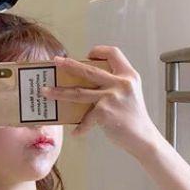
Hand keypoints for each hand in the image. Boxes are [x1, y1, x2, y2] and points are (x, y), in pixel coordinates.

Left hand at [41, 45, 157, 154]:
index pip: (113, 53)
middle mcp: (121, 83)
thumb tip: (86, 85)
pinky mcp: (105, 113)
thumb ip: (114, 85)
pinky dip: (80, 127)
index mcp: (128, 75)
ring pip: (79, 92)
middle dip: (69, 65)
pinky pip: (86, 119)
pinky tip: (76, 133)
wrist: (143, 138)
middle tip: (56, 62)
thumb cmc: (134, 118)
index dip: (99, 51)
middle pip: (89, 70)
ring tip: (46, 92)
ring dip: (60, 92)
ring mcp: (112, 97)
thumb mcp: (129, 94)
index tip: (87, 56)